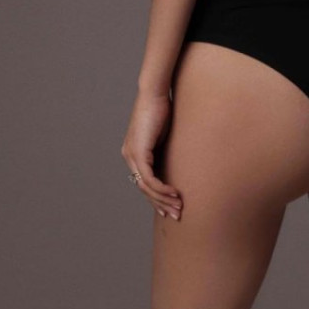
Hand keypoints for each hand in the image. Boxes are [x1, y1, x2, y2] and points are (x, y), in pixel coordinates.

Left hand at [121, 91, 182, 219]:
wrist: (154, 94)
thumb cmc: (161, 110)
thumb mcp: (162, 136)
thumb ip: (163, 151)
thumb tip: (174, 162)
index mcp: (133, 153)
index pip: (144, 182)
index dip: (156, 197)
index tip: (170, 206)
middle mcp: (129, 157)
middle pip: (143, 189)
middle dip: (160, 204)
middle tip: (176, 214)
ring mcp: (131, 155)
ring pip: (146, 187)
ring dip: (163, 199)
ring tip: (179, 206)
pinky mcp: (138, 153)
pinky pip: (148, 178)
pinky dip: (161, 188)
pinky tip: (173, 193)